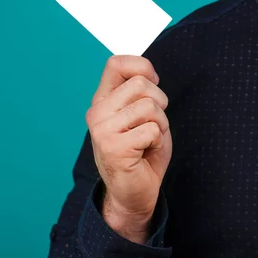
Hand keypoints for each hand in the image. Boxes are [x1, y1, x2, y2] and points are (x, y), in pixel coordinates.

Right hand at [85, 55, 171, 242]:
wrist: (133, 194)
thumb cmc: (142, 153)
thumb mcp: (141, 115)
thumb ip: (140, 93)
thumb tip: (148, 75)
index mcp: (103, 100)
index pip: (116, 63)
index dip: (143, 68)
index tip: (153, 86)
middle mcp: (97, 112)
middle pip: (140, 84)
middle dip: (160, 104)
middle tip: (153, 125)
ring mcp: (102, 130)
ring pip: (149, 107)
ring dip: (160, 125)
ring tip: (148, 141)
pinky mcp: (113, 147)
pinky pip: (152, 130)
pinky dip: (158, 142)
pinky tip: (146, 153)